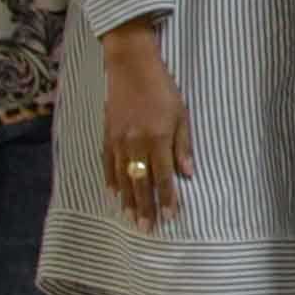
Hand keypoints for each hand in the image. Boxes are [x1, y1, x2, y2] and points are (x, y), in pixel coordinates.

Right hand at [101, 28, 192, 227]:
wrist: (131, 66)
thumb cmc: (162, 88)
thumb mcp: (181, 114)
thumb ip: (183, 145)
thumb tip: (188, 173)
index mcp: (157, 139)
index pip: (163, 176)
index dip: (166, 198)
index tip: (169, 217)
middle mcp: (136, 144)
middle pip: (141, 182)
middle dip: (145, 207)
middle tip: (146, 228)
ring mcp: (118, 141)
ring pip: (123, 177)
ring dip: (127, 199)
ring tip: (130, 218)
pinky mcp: (107, 135)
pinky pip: (107, 163)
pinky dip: (110, 179)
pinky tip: (113, 193)